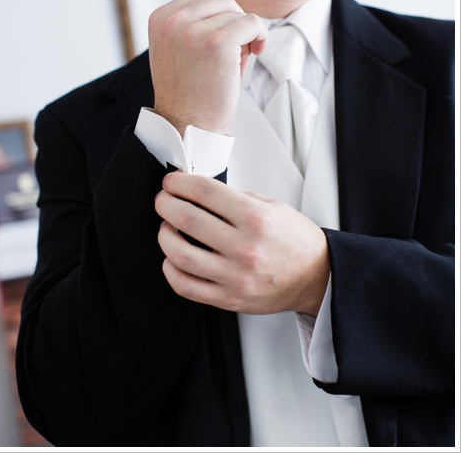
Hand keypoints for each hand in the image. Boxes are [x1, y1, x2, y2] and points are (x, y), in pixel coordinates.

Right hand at [148, 0, 267, 134]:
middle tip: (232, 50)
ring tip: (236, 59)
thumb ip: (189, 23)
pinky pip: (252, 22)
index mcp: (159, 18)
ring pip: (237, 12)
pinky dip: (260, 36)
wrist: (185, 124)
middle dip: (232, 21)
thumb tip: (230, 7)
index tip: (221, 38)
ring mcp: (193, 30)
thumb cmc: (186, 91)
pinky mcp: (217, 42)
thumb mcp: (174, 48)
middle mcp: (172, 21)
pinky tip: (255, 52)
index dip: (219, 15)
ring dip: (244, 34)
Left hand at [155, 172, 329, 315]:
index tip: (171, 181)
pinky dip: (170, 269)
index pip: (204, 191)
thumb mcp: (272, 206)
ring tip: (167, 227)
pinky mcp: (229, 298)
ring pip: (180, 254)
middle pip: (186, 218)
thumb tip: (197, 191)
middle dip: (165, 203)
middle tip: (163, 200)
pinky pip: (186, 286)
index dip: (179, 182)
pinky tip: (172, 258)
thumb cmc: (295, 241)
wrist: (317, 277)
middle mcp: (245, 248)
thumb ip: (234, 197)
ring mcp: (236, 276)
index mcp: (256, 219)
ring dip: (164, 235)